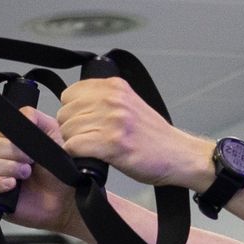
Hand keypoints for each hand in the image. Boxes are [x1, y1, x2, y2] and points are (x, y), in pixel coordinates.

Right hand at [0, 105, 85, 235]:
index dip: (5, 134)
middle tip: (30, 161)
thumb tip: (21, 115)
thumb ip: (36, 117)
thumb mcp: (52, 134)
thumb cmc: (59, 169)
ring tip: (25, 175)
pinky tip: (11, 185)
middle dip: (10, 153)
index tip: (25, 142)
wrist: (65, 198)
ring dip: (5, 168)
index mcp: (5, 138)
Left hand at [56, 75, 214, 190]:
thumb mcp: (128, 104)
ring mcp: (112, 120)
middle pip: (65, 113)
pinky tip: (94, 157)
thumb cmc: (152, 136)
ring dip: (76, 144)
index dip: (72, 112)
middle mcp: (112, 98)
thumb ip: (102, 100)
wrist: (178, 155)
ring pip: (67, 131)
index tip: (85, 124)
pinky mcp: (111, 143)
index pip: (69, 94)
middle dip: (72, 130)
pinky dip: (79, 156)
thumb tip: (71, 108)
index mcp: (114, 86)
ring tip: (95, 149)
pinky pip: (74, 147)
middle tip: (90, 141)